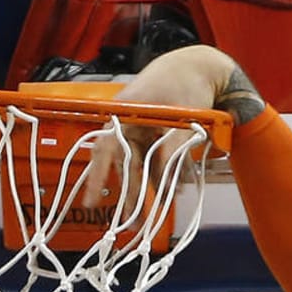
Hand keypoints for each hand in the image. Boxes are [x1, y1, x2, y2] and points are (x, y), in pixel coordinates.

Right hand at [80, 45, 245, 209]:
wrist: (201, 66)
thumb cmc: (187, 83)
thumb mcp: (181, 117)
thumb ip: (172, 148)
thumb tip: (163, 177)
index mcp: (124, 115)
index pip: (104, 151)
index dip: (96, 178)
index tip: (90, 202)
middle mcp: (128, 124)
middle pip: (126, 166)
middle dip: (132, 196)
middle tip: (135, 224)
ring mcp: (141, 130)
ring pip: (142, 166)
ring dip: (152, 188)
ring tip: (158, 212)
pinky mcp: (154, 134)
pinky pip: (155, 160)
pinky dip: (164, 174)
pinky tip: (173, 190)